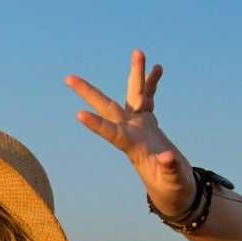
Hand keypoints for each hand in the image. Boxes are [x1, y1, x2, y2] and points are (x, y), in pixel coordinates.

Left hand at [66, 49, 194, 216]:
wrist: (173, 187)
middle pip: (108, 107)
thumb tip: (168, 158)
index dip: (97, 125)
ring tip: (138, 52)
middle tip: (69, 78)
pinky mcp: (149, 122)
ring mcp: (139, 125)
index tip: (78, 114)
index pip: (111, 134)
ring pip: (133, 95)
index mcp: (133, 148)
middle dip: (89, 92)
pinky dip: (152, 83)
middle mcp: (130, 132)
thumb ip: (169, 170)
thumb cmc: (172, 188)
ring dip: (135, 74)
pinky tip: (157, 68)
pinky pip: (149, 97)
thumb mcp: (172, 182)